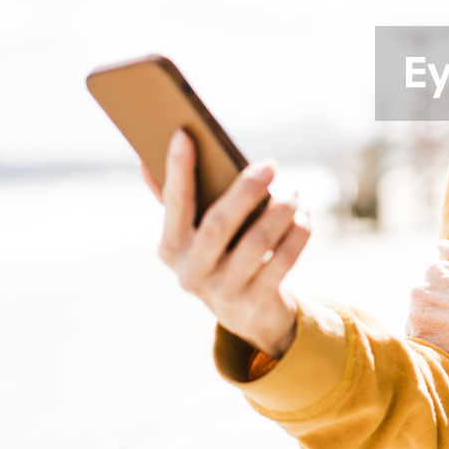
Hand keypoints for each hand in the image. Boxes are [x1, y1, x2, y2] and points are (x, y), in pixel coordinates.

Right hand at [142, 130, 311, 358]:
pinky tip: (304, 219)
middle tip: (270, 164)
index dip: (177, 170)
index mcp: (170, 248)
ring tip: (293, 194)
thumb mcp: (195, 234)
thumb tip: (143, 159)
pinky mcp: (255, 303)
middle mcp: (190, 272)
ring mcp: (222, 292)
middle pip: (218, 225)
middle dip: (246, 190)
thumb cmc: (221, 256)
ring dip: (280, 213)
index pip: (173, 203)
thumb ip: (175, 199)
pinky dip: (297, 237)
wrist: (249, 315)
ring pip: (256, 244)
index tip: (184, 134)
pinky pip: (281, 263)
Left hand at [406, 237, 448, 379]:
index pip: (437, 279)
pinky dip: (433, 341)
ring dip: (435, 323)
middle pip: (426, 298)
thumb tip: (439, 245)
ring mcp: (417, 317)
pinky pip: (420, 340)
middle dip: (441, 305)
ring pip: (421, 319)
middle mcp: (419, 290)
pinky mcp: (421, 341)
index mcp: (433, 269)